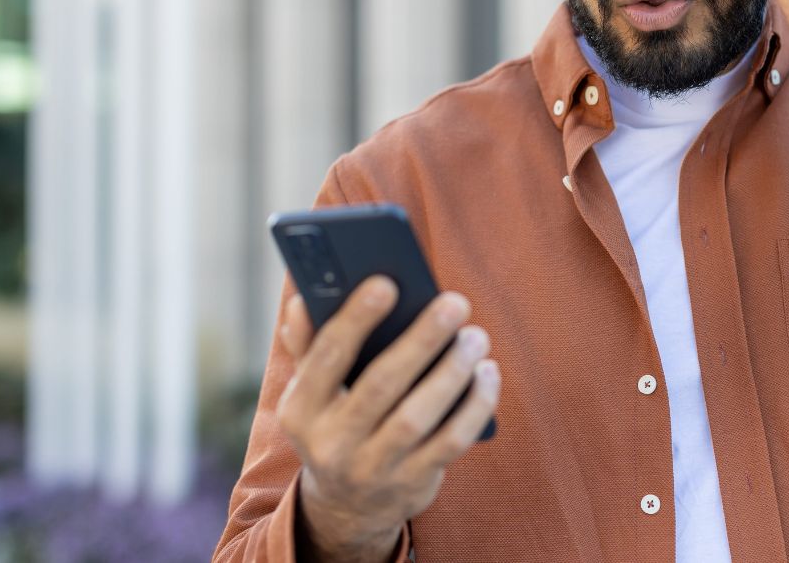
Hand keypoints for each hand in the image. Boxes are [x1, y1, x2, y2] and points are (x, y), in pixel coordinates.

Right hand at [276, 276, 500, 562]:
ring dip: (452, 372)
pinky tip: (488, 372)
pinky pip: (451, 442)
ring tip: (475, 337)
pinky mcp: (412, 484)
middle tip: (455, 303)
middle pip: (380, 385)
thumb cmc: (335, 422)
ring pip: (417, 417)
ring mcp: (373, 468)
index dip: (355, 319)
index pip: (327, 356)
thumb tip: (304, 299)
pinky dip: (474, 405)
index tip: (387, 283)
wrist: (347, 506)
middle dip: (420, 340)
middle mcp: (332, 443)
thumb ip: (308, 343)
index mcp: (301, 409)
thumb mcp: (311, 390)